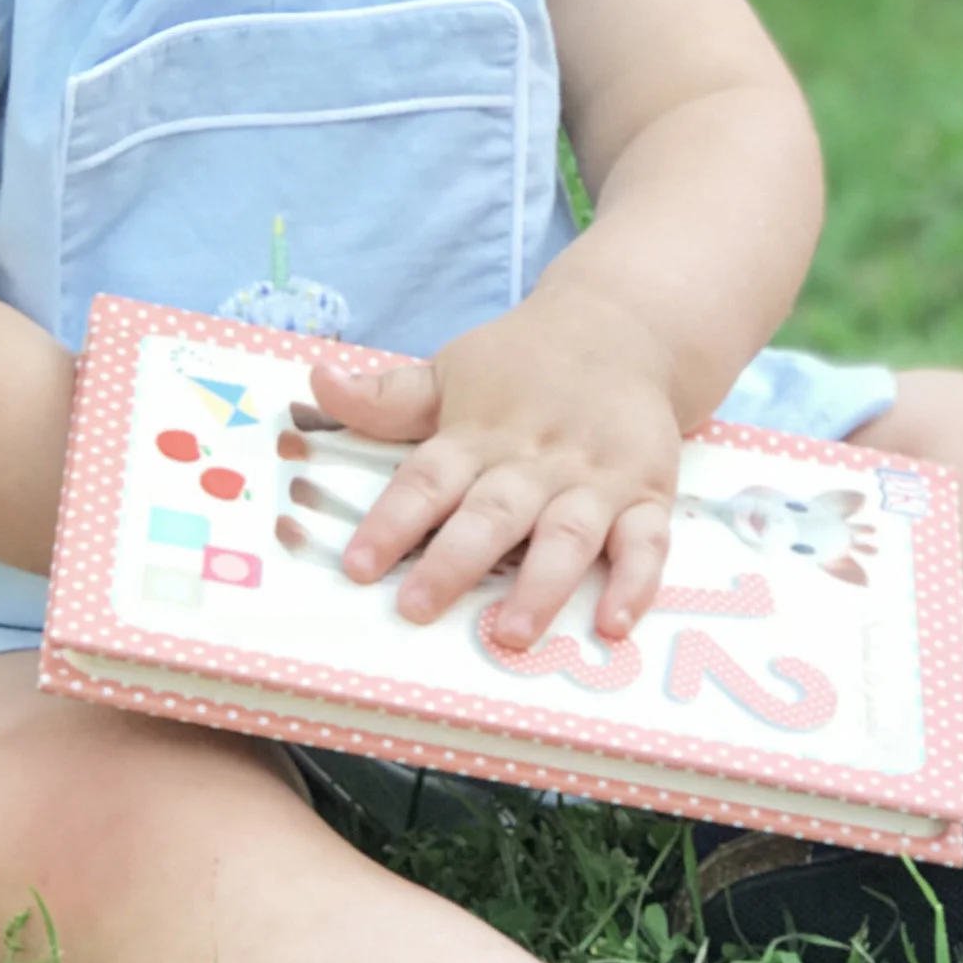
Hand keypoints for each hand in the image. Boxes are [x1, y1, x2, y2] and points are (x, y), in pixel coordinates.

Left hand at [308, 292, 681, 647]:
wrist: (623, 327)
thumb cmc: (524, 364)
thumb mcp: (452, 370)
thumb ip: (387, 395)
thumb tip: (316, 380)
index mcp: (480, 433)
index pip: (427, 479)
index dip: (391, 522)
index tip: (357, 566)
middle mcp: (536, 459)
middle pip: (493, 513)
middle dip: (455, 562)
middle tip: (418, 608)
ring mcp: (595, 478)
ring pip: (567, 535)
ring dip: (542, 585)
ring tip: (512, 635)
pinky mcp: (646, 492)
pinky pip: (646, 542)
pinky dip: (634, 584)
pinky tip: (613, 625)